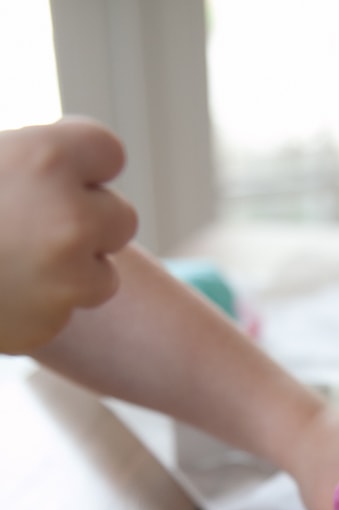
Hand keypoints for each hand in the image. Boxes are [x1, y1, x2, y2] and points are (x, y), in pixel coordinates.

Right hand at [0, 117, 137, 353]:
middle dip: (86, 220)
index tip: (52, 171)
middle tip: (33, 222)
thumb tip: (78, 161)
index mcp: (47, 156)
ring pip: (105, 275)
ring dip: (73, 270)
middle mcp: (69, 218)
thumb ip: (32, 158)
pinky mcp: (50, 323)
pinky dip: (43, 305)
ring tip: (15, 260)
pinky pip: (68, 311)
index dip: (81, 164)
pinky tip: (2, 291)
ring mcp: (64, 279)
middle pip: (121, 217)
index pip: (109, 152)